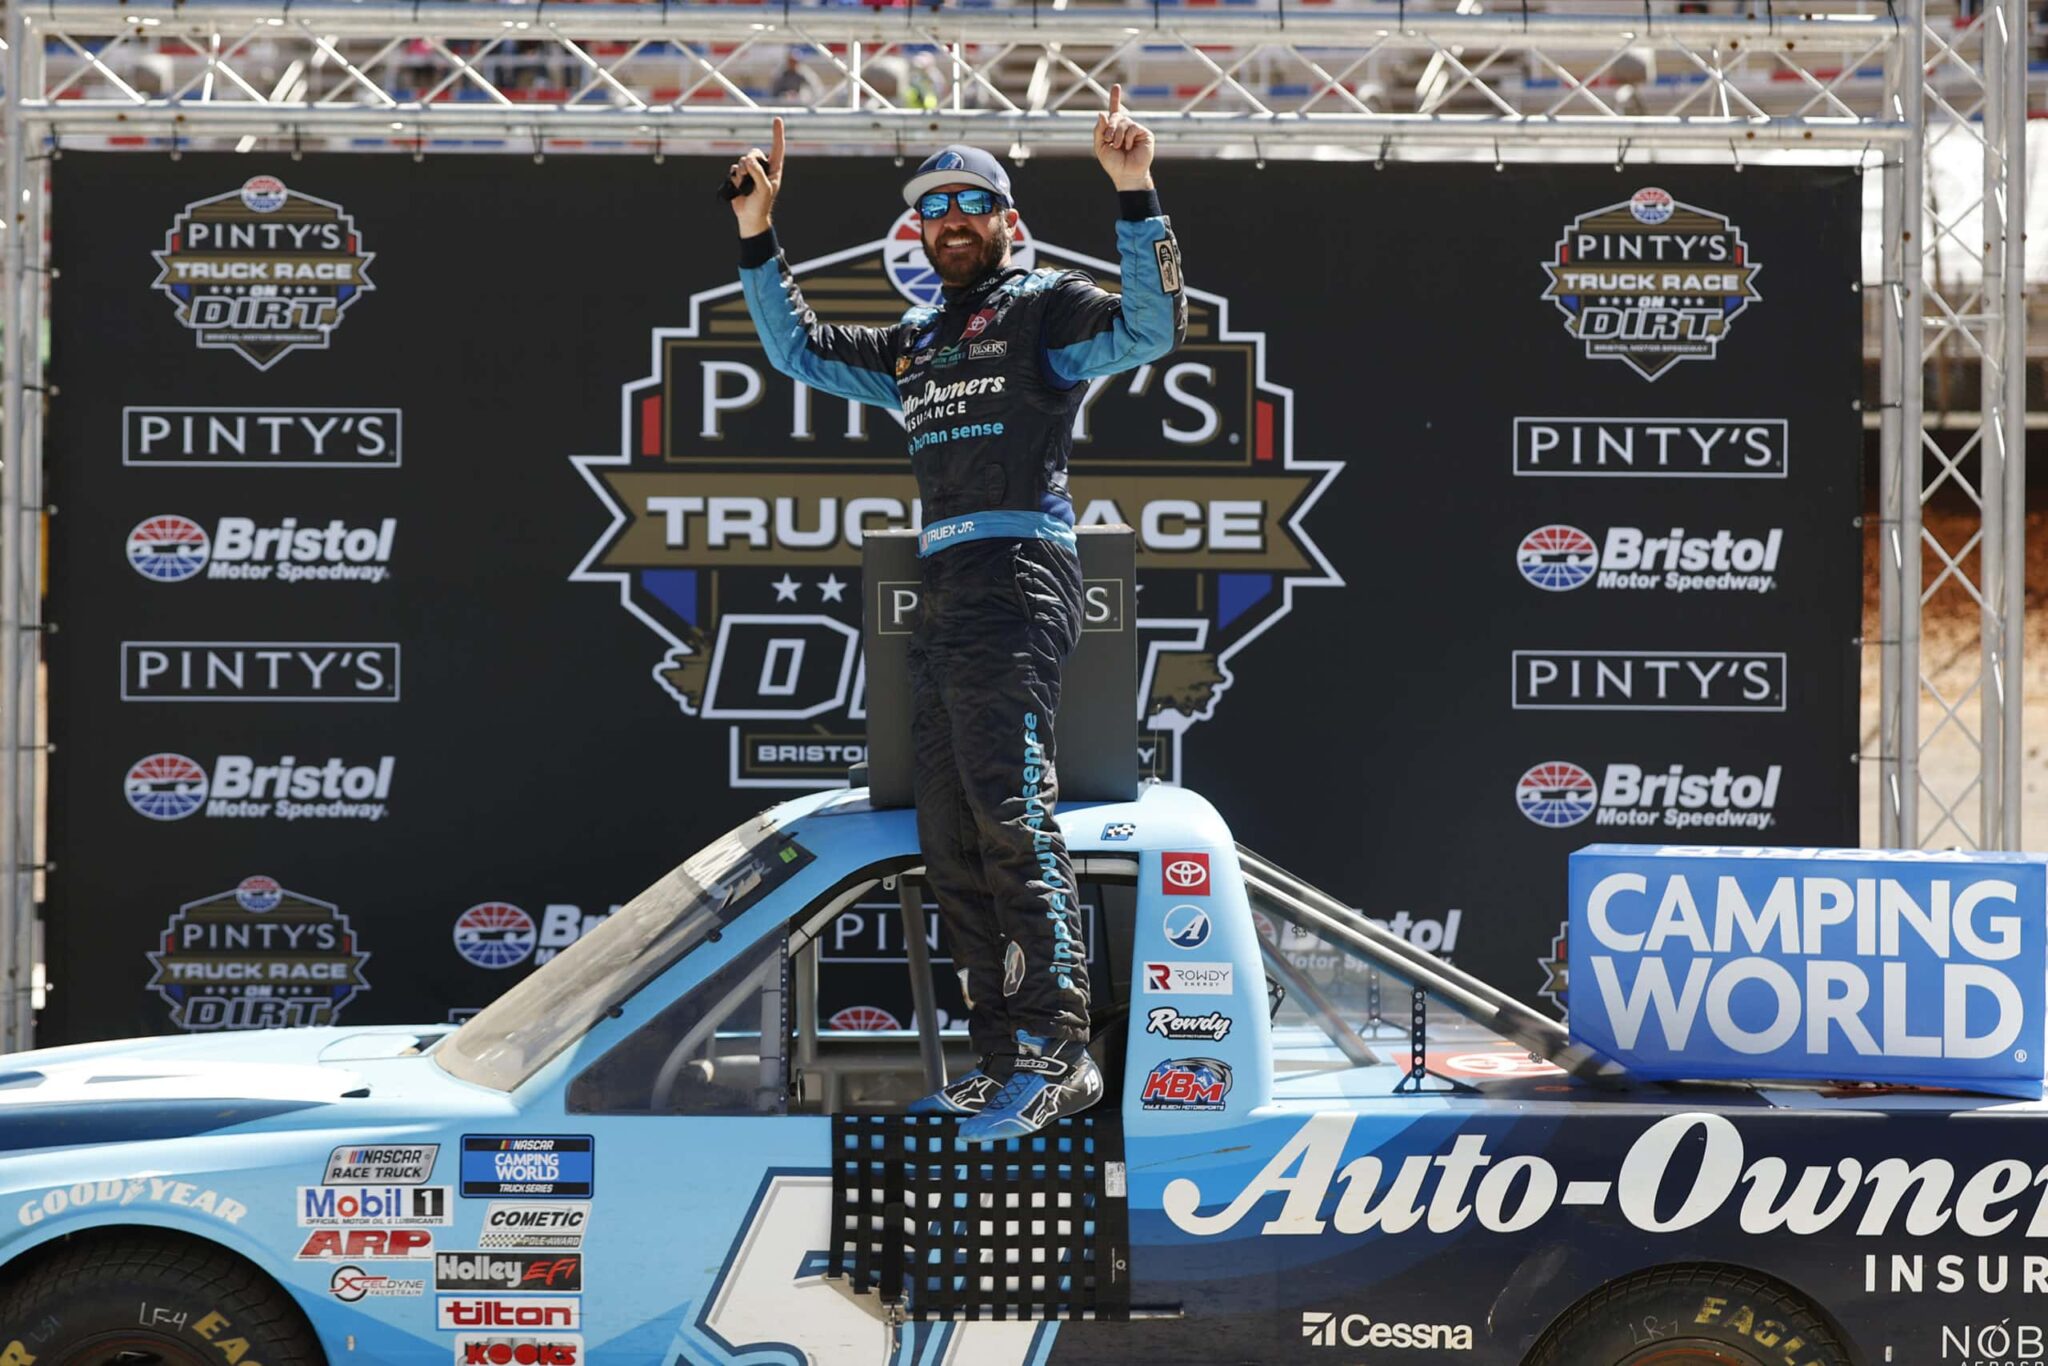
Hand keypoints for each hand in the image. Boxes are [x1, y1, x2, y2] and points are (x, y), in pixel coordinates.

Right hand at [729, 116, 784, 236]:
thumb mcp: (764, 189)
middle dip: (750, 163)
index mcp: (774, 169)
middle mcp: (763, 167)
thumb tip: (748, 160)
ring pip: (743, 160)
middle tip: (750, 177)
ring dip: (742, 172)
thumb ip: (758, 173)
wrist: (749, 216)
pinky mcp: (740, 175)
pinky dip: (735, 177)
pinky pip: (734, 168)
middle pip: (754, 152)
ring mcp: (751, 171)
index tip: (777, 119)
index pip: (777, 148)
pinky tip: (739, 187)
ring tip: (745, 185)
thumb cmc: (761, 204)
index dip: (777, 133)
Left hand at [1094, 84, 1153, 190]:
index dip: (1115, 98)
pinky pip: (1133, 127)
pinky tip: (1129, 147)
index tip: (1116, 86)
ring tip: (1120, 147)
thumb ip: (1099, 130)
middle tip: (1109, 139)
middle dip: (1110, 126)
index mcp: (1115, 130)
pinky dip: (1128, 137)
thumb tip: (1102, 113)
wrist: (1126, 174)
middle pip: (1116, 115)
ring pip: (1124, 121)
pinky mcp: (1144, 134)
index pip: (1114, 111)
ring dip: (1118, 134)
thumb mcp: (1100, 147)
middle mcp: (1126, 127)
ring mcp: (1135, 130)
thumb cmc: (1113, 163)